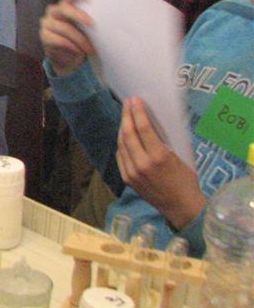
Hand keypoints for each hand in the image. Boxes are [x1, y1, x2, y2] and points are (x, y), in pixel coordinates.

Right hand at [39, 0, 93, 75]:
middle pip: (64, 8)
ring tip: (90, 49)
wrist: (68, 58)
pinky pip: (59, 40)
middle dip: (78, 15)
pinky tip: (78, 51)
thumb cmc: (80, 40)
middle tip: (92, 23)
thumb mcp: (87, 28)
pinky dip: (72, 47)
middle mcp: (55, 10)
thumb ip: (91, 20)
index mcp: (67, 4)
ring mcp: (47, 22)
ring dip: (80, 39)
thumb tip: (109, 20)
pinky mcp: (44, 35)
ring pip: (64, 28)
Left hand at [117, 98, 204, 231]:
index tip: (135, 100)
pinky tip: (125, 135)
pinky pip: (121, 156)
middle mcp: (142, 164)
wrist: (181, 207)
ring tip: (126, 116)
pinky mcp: (127, 179)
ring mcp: (132, 172)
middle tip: (127, 103)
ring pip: (122, 145)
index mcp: (158, 157)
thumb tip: (152, 122)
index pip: (143, 129)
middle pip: (129, 134)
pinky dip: (122, 144)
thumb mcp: (179, 157)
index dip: (137, 112)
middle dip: (127, 116)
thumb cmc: (186, 180)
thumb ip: (163, 142)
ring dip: (123, 128)